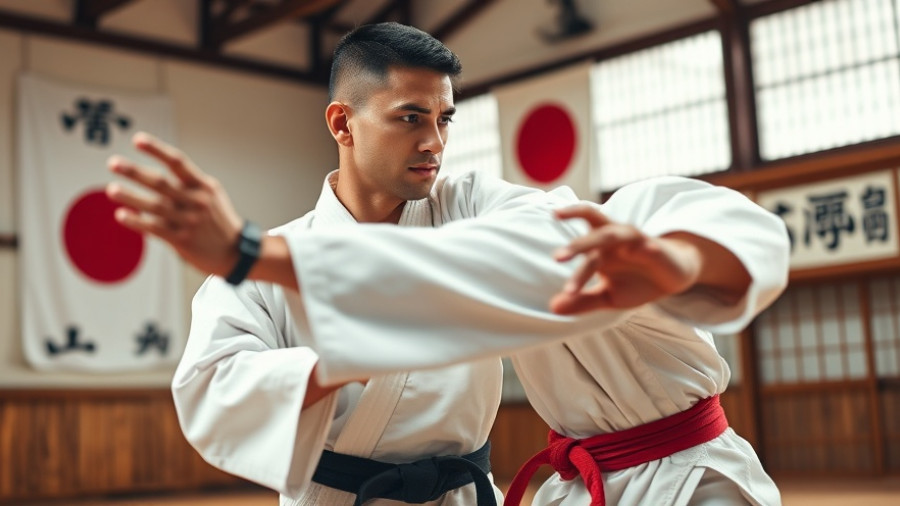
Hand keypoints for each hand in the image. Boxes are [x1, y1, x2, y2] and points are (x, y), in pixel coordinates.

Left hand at [106, 132, 243, 277]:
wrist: (236, 251)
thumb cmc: (219, 221)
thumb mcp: (211, 195)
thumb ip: (187, 184)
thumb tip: (153, 175)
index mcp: (203, 185)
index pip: (177, 162)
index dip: (156, 149)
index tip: (137, 140)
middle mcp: (196, 201)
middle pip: (161, 182)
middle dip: (135, 172)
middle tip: (113, 163)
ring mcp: (189, 220)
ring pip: (154, 206)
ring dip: (131, 197)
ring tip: (112, 189)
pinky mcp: (182, 240)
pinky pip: (154, 228)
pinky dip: (137, 221)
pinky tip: (122, 215)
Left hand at [550, 205, 702, 314]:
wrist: (673, 278)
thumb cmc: (637, 283)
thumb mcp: (608, 297)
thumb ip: (582, 301)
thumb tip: (553, 308)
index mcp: (599, 249)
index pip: (579, 249)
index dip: (570, 263)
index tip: (562, 283)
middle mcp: (613, 239)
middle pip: (592, 235)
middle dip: (576, 245)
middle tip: (557, 257)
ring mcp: (634, 241)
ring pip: (613, 234)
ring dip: (601, 240)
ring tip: (592, 253)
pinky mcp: (656, 248)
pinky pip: (648, 245)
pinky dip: (645, 247)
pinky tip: (644, 250)